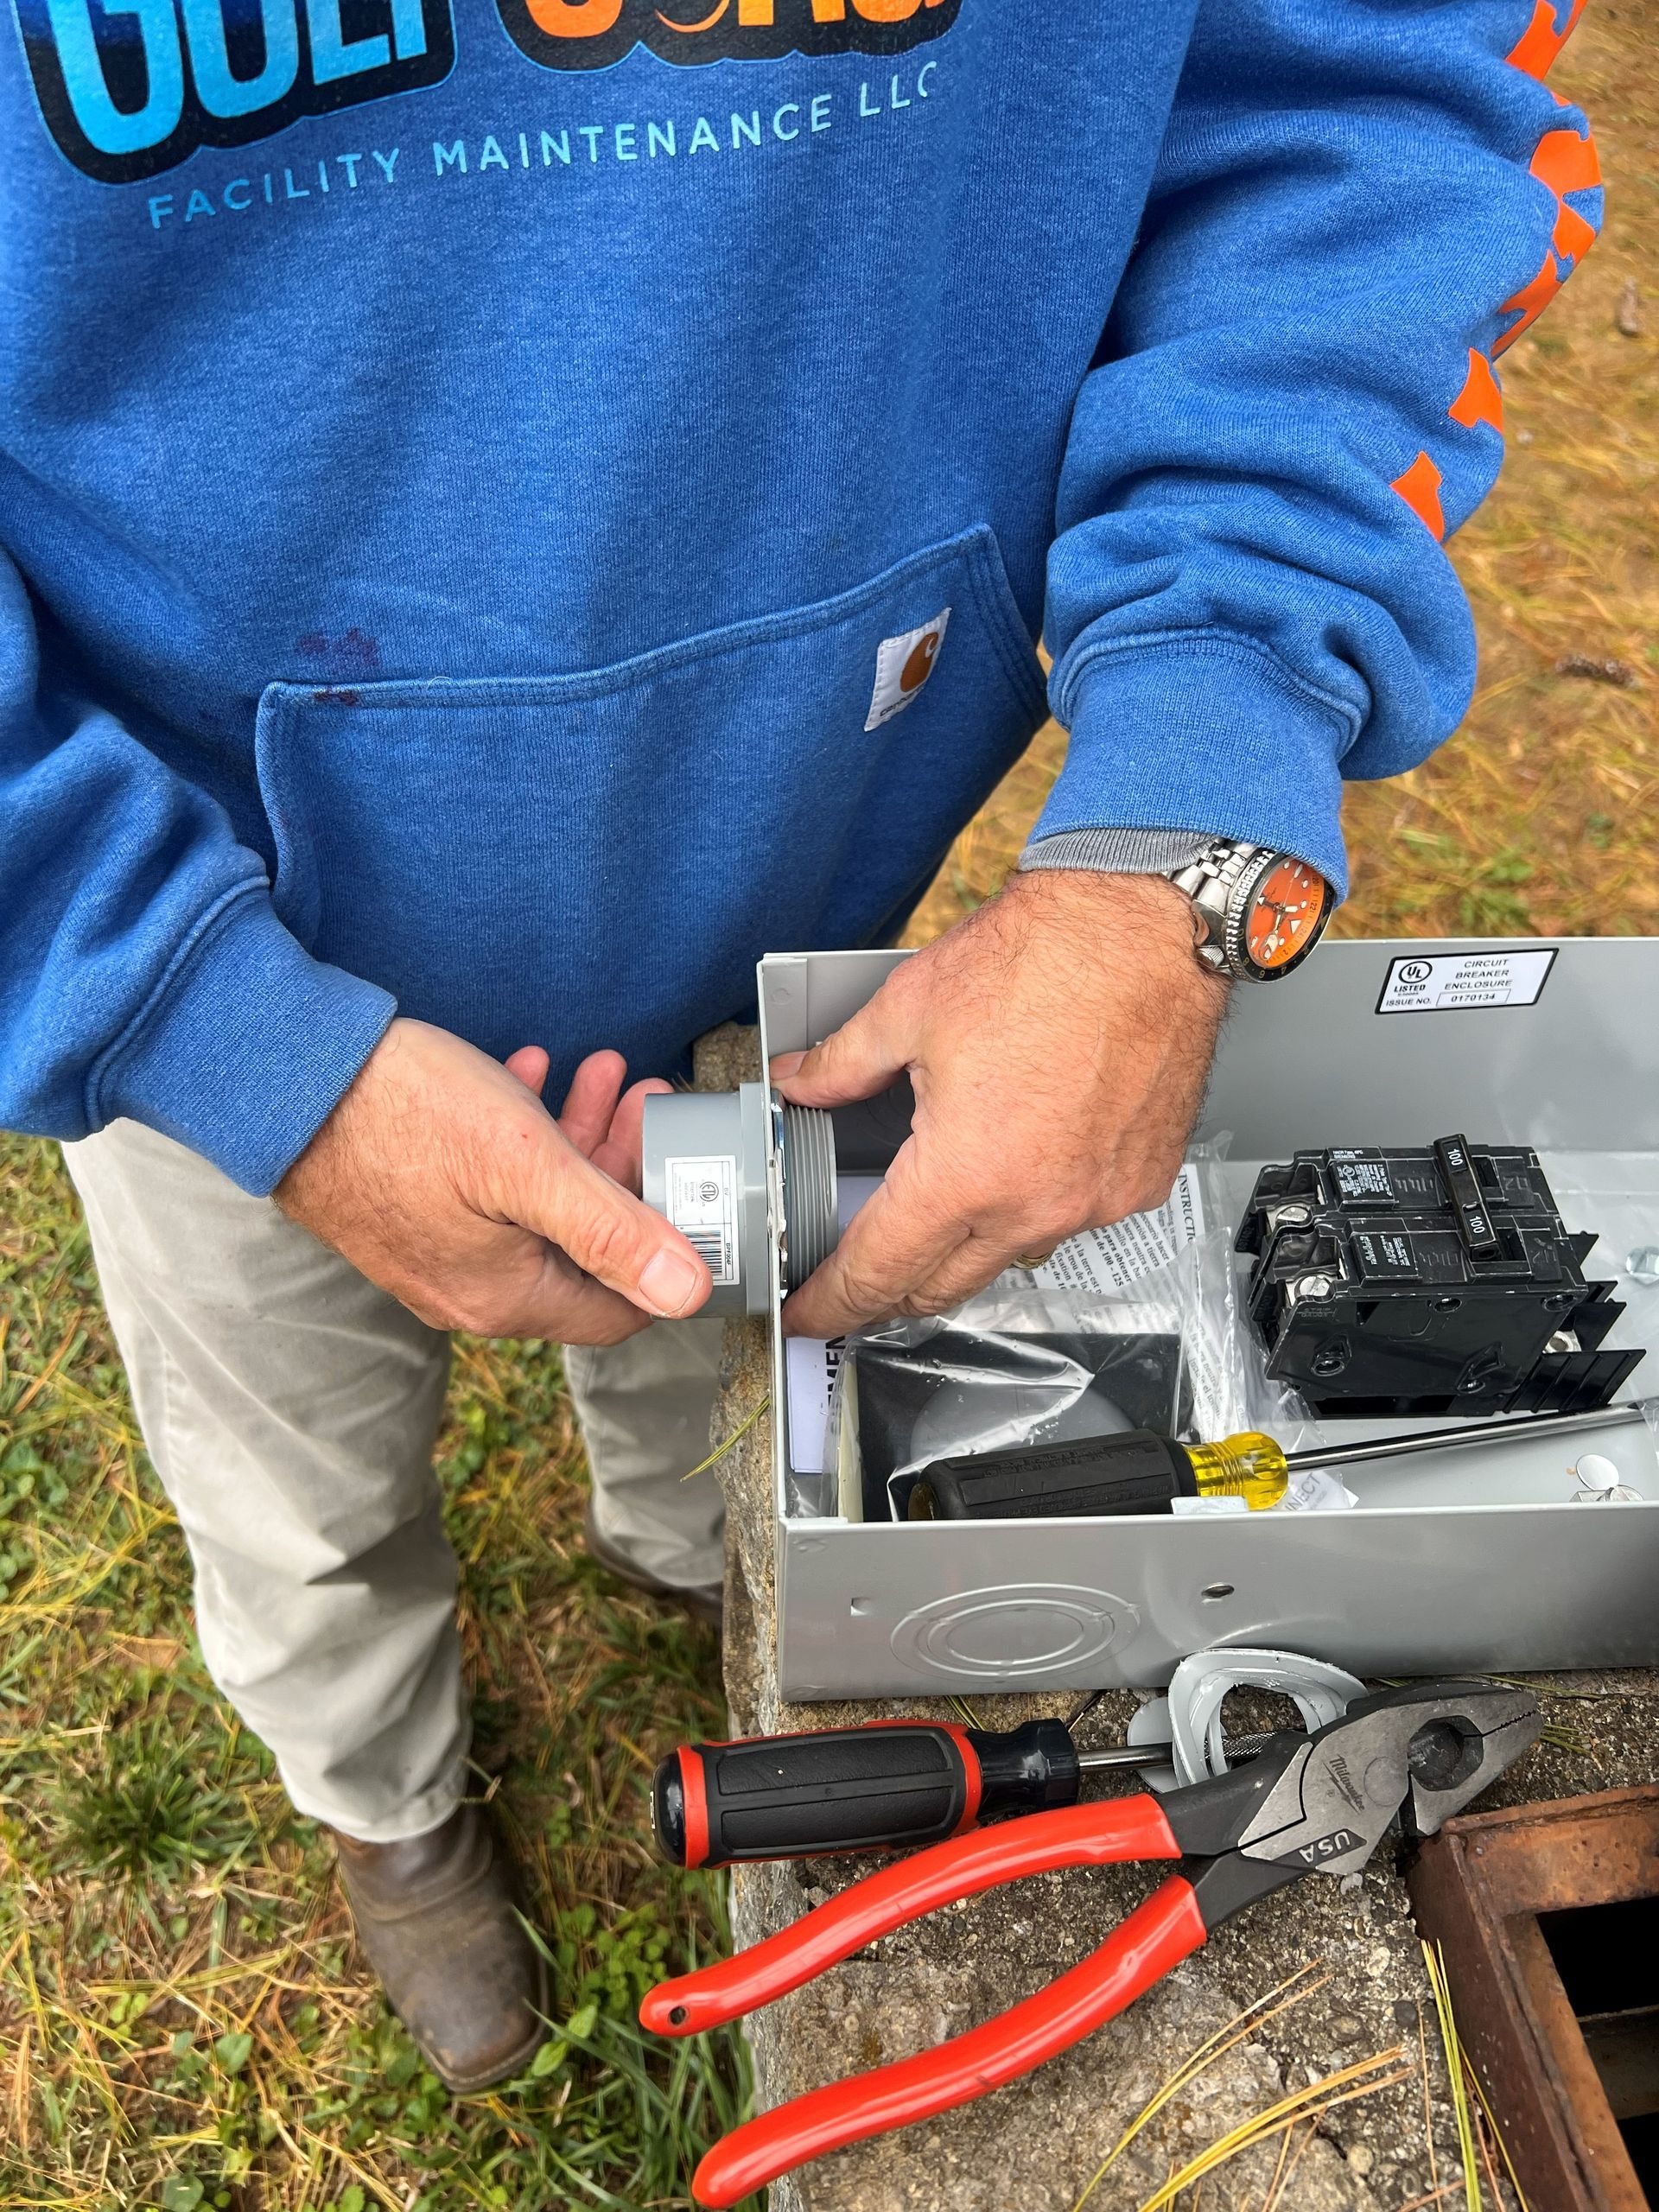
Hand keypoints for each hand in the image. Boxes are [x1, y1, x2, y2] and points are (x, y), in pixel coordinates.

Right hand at [275, 1019, 710, 1341]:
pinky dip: (521, 1133)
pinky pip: (485, 1185)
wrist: (285, 1075)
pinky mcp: (408, 1210)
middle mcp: (470, 1290)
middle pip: (581, 1248)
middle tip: (648, 1104)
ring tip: (606, 1074)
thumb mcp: (528, 1164)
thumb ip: (613, 1231)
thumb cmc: (404, 1113)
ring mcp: (435, 1251)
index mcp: (508, 1298)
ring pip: (535, 1206)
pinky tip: (532, 1074)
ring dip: (578, 1140)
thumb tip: (688, 1292)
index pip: (620, 1309)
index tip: (690, 1188)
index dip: (667, 1252)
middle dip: (625, 1171)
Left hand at [771, 871, 1228, 1337]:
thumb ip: (841, 1065)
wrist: (1145, 927)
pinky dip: (1035, 1204)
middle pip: (940, 1288)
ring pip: (1009, 1255)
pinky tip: (1022, 1157)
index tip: (811, 1313)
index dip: (832, 1303)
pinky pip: (1071, 1219)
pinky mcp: (1137, 1186)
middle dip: (889, 1291)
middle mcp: (1033, 1206)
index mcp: (964, 1175)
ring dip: (966, 1244)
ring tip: (944, 1196)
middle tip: (858, 1272)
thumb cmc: (1046, 957)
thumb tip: (799, 1084)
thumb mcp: (909, 1007)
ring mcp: (1093, 1203)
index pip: (878, 1273)